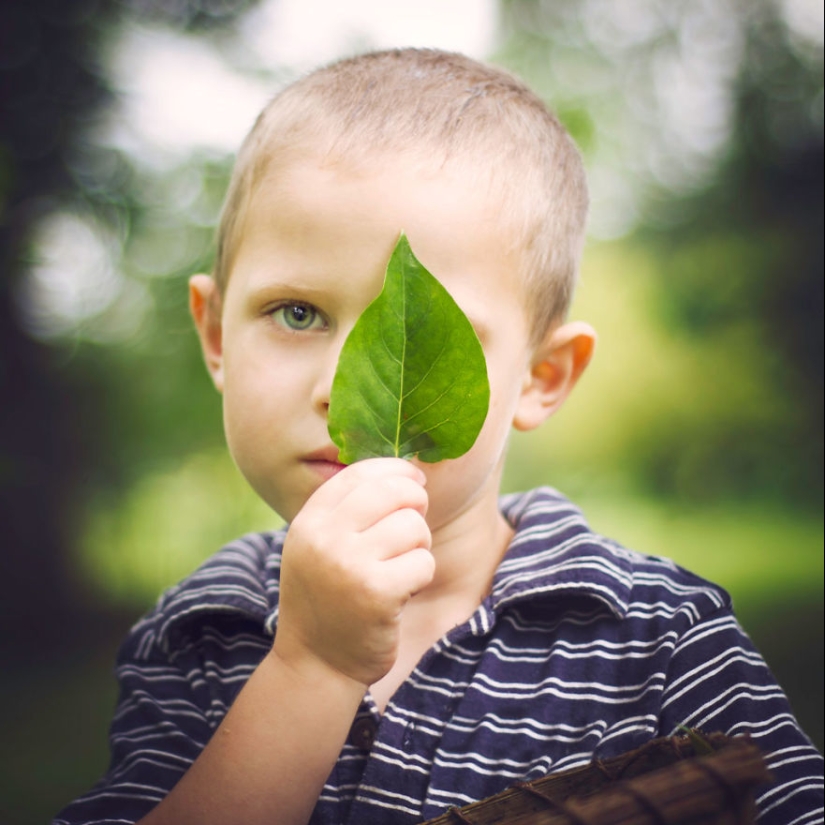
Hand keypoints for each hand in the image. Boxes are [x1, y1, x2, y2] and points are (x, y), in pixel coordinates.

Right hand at [273, 458, 434, 687]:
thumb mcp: (319, 546)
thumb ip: (348, 510)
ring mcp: (349, 565)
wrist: (316, 663)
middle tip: (414, 526)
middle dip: (416, 502)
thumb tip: (404, 472)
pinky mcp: (377, 593)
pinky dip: (421, 576)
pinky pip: (424, 563)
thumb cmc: (327, 597)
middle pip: (394, 491)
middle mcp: (325, 537)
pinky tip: (402, 592)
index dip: (396, 469)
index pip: (361, 472)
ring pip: (414, 526)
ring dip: (418, 547)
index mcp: (310, 520)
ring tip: (400, 567)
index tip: (415, 478)